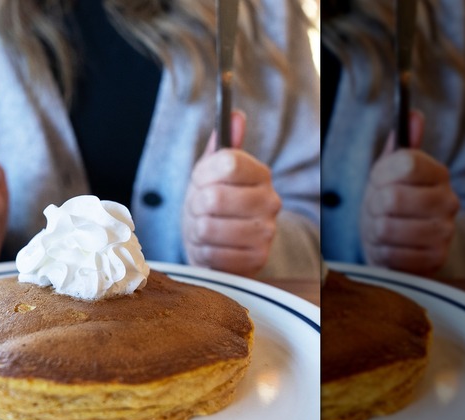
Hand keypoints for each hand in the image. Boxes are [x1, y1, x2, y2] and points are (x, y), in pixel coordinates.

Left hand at [183, 112, 280, 276]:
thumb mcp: (210, 172)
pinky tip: (211, 247)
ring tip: (204, 228)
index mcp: (260, 173)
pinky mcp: (256, 259)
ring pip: (208, 227)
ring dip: (196, 230)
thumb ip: (222, 145)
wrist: (218, 243)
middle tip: (199, 208)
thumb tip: (235, 116)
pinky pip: (211, 254)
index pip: (227, 162)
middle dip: (194, 205)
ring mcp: (266, 232)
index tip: (199, 180)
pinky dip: (202, 252)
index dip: (203, 173)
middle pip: (213, 198)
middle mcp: (270, 201)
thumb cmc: (211, 204)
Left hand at [360, 111, 458, 274]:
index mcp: (437, 173)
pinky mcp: (435, 259)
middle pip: (391, 198)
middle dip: (372, 205)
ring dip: (374, 230)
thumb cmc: (387, 204)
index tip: (378, 180)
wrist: (395, 244)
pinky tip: (389, 247)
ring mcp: (445, 231)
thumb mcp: (388, 173)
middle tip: (377, 209)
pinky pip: (390, 254)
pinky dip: (381, 251)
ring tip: (381, 228)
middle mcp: (449, 201)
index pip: (406, 163)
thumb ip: (400, 145)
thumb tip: (413, 115)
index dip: (381, 173)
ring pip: (386, 227)